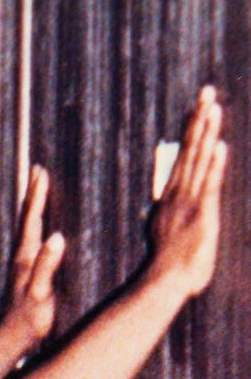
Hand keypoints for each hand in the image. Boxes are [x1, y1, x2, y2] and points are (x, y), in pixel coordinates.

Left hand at [0, 165, 65, 347]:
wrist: (10, 341)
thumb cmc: (28, 320)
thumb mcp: (41, 292)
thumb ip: (47, 265)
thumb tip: (56, 237)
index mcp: (26, 258)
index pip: (32, 220)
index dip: (37, 196)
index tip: (41, 172)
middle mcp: (20, 258)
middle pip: (26, 219)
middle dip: (32, 194)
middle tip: (36, 170)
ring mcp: (20, 266)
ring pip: (26, 229)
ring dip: (31, 207)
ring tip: (36, 191)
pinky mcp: (23, 276)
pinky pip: (29, 241)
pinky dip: (33, 227)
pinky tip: (38, 229)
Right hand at [147, 84, 227, 299]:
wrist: (161, 287)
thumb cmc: (166, 271)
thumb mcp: (163, 237)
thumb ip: (165, 216)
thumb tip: (158, 204)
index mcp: (171, 200)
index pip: (182, 158)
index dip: (190, 131)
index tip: (196, 108)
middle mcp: (179, 196)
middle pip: (190, 150)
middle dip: (200, 119)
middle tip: (207, 91)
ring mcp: (189, 204)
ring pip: (199, 161)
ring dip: (207, 133)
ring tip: (214, 106)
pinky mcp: (202, 216)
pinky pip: (210, 185)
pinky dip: (215, 165)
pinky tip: (220, 145)